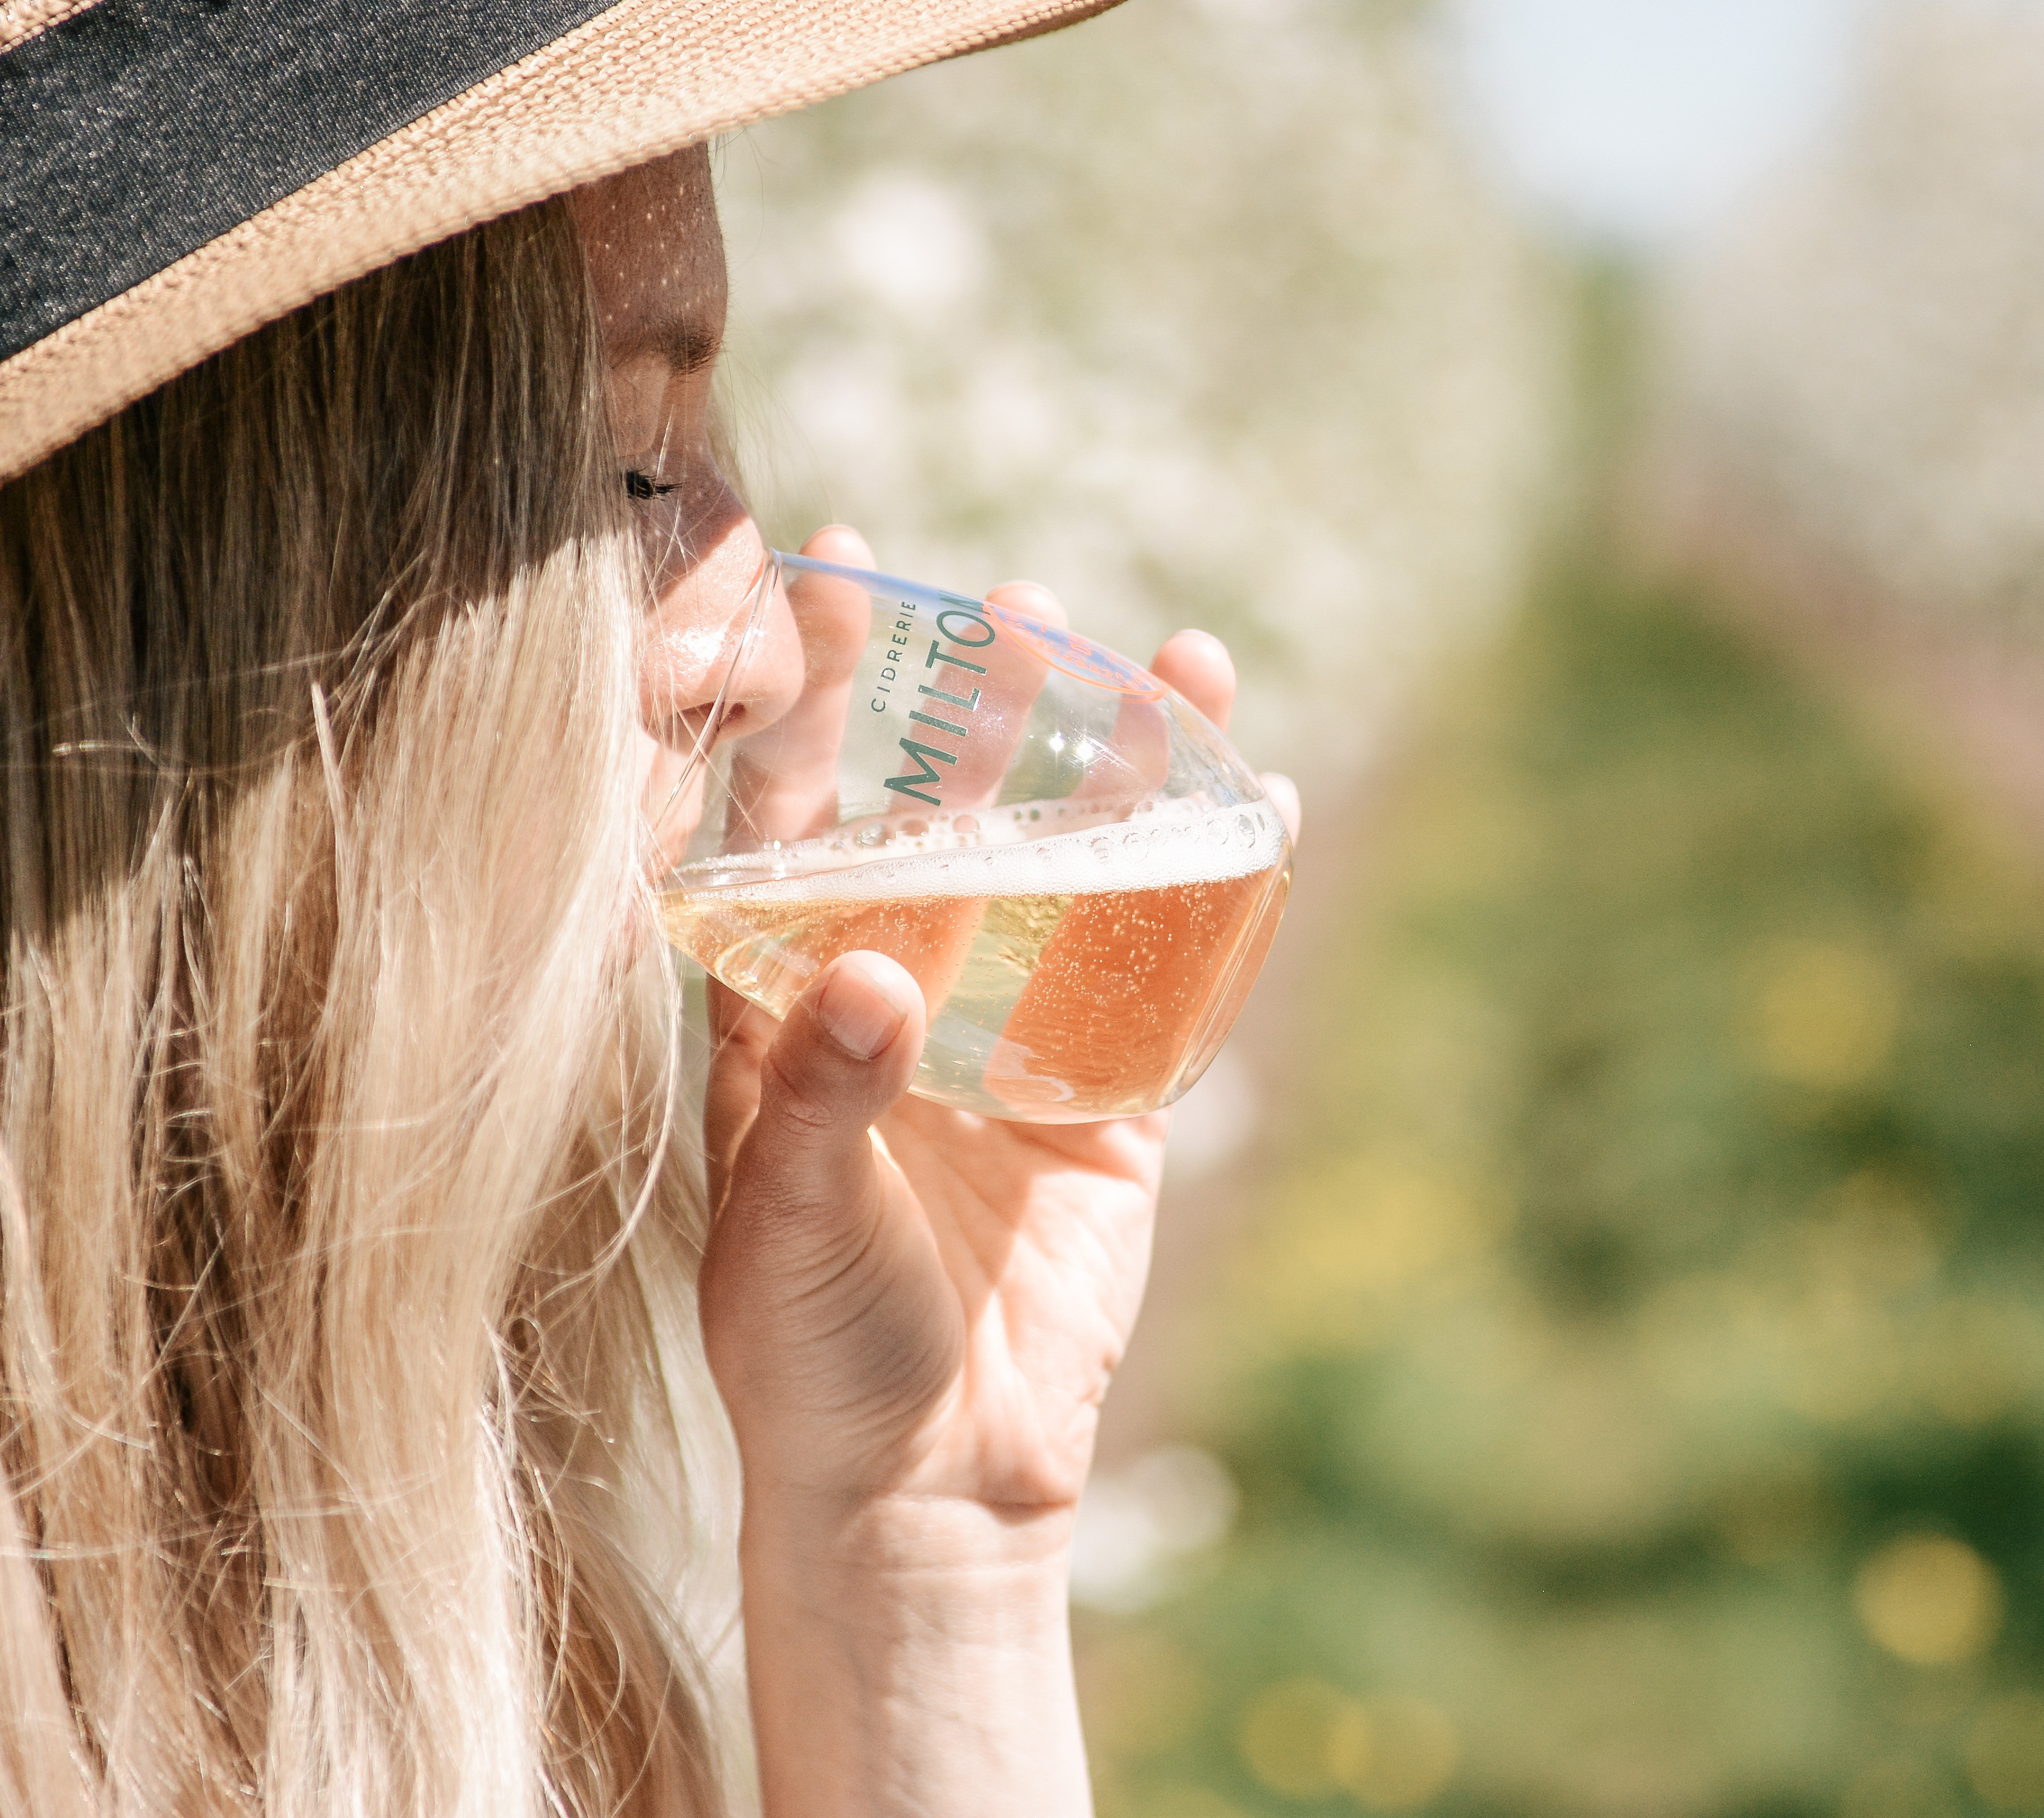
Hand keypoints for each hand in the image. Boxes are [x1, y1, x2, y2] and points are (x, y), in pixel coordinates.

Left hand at [696, 524, 1296, 1815]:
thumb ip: (826, 1100)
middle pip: (950, 810)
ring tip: (1169, 662)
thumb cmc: (815, 1355)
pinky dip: (1218, 890)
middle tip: (1021, 599)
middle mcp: (903, 995)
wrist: (932, 1483)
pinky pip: (1174, 974)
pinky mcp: (1113, 1100)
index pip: (790, 810)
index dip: (810, 686)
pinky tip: (1256, 802)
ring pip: (1076, 870)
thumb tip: (872, 973)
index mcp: (787, 1003)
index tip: (830, 560)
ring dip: (1118, 772)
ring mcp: (1017, 1039)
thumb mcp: (788, 1229)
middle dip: (985, 705)